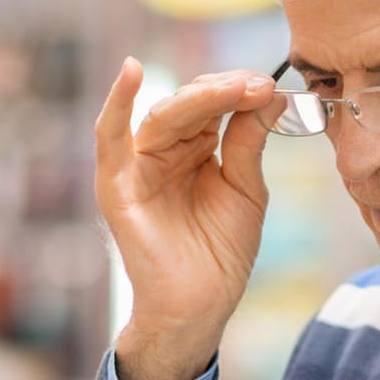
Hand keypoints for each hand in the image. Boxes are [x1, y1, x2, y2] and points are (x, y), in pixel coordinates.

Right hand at [94, 60, 279, 379]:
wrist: (200, 308)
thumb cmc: (220, 256)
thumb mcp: (245, 190)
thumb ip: (248, 142)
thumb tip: (267, 94)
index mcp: (193, 150)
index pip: (211, 104)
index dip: (238, 91)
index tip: (269, 86)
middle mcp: (162, 152)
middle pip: (189, 104)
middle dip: (224, 91)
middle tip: (257, 85)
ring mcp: (137, 167)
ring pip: (163, 115)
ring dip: (199, 97)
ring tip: (233, 88)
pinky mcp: (117, 186)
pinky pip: (109, 137)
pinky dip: (116, 103)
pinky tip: (132, 71)